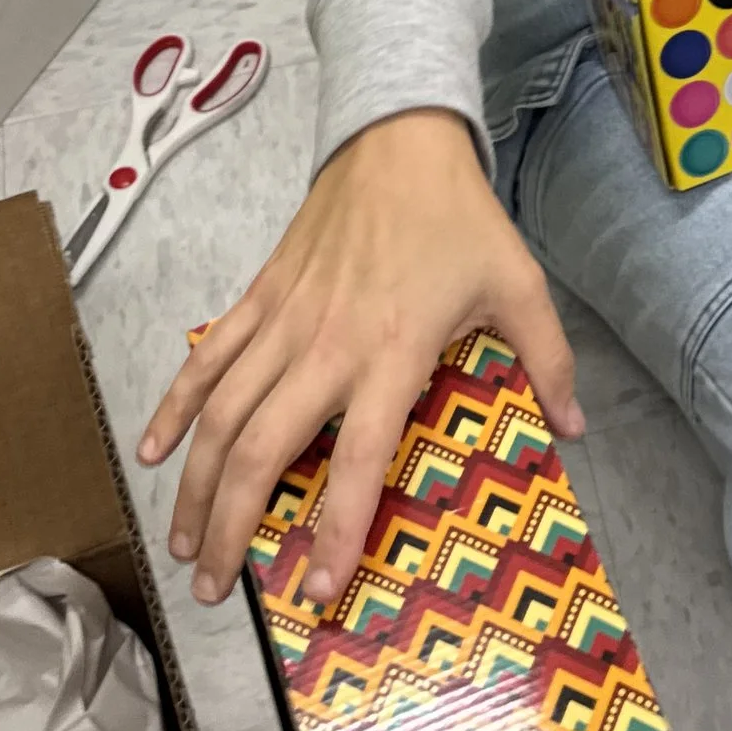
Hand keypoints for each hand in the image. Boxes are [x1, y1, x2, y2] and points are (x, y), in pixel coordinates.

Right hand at [138, 106, 582, 606]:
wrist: (399, 140)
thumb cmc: (461, 220)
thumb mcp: (520, 288)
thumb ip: (548, 363)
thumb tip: (576, 430)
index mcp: (392, 354)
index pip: (356, 460)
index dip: (335, 529)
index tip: (316, 590)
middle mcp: (326, 346)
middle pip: (262, 450)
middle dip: (232, 527)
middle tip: (218, 590)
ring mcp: (284, 320)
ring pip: (221, 414)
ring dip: (196, 485)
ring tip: (185, 546)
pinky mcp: (259, 295)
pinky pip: (208, 359)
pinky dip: (175, 405)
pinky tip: (155, 453)